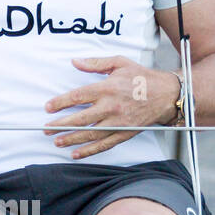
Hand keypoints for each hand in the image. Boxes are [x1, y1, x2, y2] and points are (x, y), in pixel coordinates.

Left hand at [44, 56, 180, 158]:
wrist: (168, 94)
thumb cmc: (142, 78)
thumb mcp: (119, 63)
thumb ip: (95, 63)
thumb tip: (75, 61)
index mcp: (108, 88)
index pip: (78, 96)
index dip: (61, 102)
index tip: (48, 107)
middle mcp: (112, 106)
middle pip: (81, 118)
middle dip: (61, 125)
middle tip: (46, 128)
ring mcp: (119, 122)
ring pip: (91, 134)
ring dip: (72, 139)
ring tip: (56, 142)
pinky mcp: (125, 133)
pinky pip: (105, 144)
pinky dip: (90, 150)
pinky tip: (76, 153)